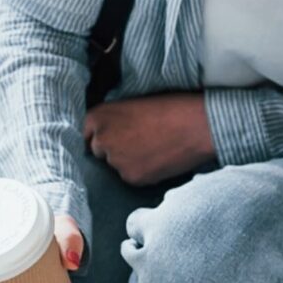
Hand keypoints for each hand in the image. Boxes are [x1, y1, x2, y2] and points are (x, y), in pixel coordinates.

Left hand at [84, 93, 214, 186]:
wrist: (196, 125)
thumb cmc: (170, 108)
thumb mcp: (133, 104)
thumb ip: (114, 119)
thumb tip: (108, 133)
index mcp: (99, 116)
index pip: (86, 133)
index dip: (101, 136)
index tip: (112, 138)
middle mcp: (101, 139)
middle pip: (99, 152)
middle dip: (114, 150)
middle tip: (139, 141)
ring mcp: (115, 160)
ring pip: (116, 166)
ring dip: (129, 161)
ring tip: (153, 147)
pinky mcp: (131, 176)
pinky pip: (132, 177)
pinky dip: (142, 172)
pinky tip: (159, 159)